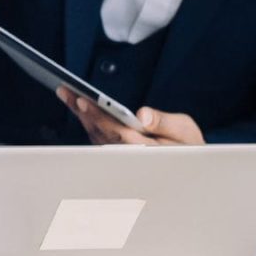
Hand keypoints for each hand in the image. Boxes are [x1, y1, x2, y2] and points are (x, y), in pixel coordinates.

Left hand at [59, 89, 203, 145]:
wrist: (189, 164)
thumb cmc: (188, 145)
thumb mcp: (184, 130)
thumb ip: (164, 122)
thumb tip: (143, 116)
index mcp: (148, 150)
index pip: (118, 134)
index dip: (99, 118)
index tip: (84, 101)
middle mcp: (130, 156)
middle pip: (101, 133)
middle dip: (82, 111)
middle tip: (66, 91)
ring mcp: (121, 156)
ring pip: (95, 135)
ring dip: (79, 114)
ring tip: (65, 93)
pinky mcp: (117, 151)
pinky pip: (96, 136)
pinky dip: (85, 119)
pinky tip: (76, 104)